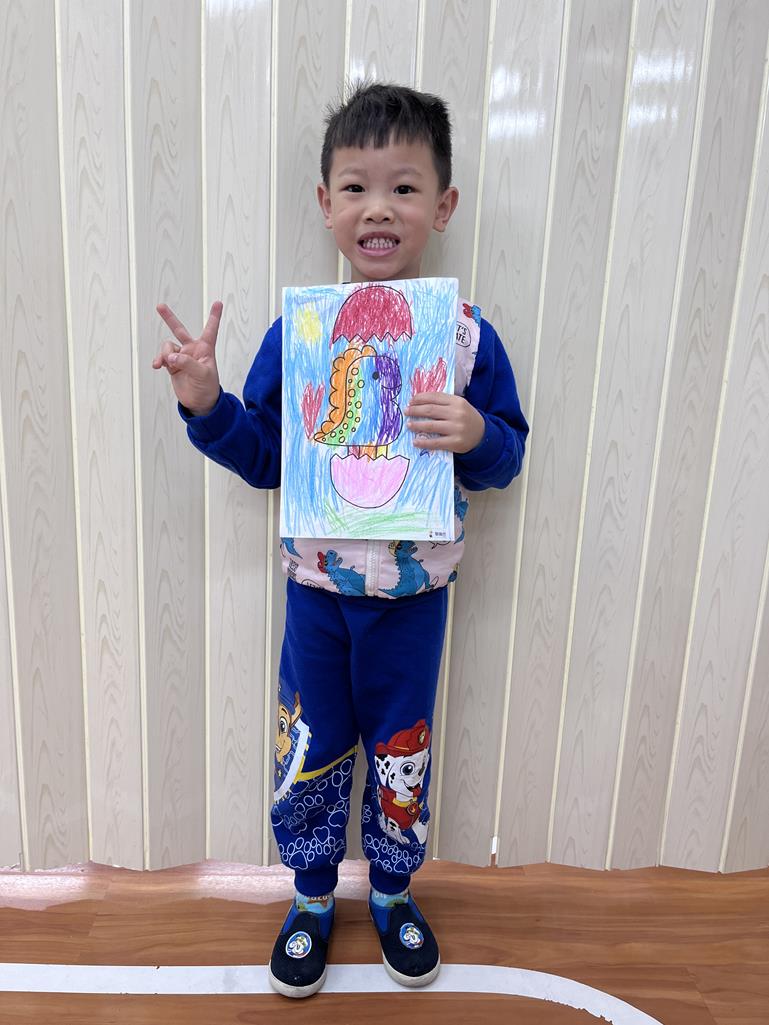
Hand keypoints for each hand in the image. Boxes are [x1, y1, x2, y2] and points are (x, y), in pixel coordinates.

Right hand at [153, 301, 222, 415]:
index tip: (218, 303)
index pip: (210, 329)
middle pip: (179, 330)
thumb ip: (187, 363)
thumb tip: (171, 356)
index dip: (214, 316)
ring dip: (165, 354)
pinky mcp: (172, 366)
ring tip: (168, 363)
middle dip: (169, 318)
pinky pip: (162, 358)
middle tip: (160, 306)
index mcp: (205, 349)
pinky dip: (159, 360)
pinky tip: (157, 365)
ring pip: (168, 347)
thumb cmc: (208, 388)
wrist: (200, 403)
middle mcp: (192, 350)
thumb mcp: (202, 374)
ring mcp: (181, 357)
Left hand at [405, 392, 484, 453]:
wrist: (483, 435)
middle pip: (430, 410)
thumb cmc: (466, 418)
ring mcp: (456, 429)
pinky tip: (415, 441)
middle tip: (406, 411)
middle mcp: (457, 414)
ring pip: (431, 426)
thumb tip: (419, 401)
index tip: (411, 401)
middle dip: (415, 410)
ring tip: (409, 424)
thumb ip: (443, 402)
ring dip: (417, 425)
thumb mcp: (459, 406)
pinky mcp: (455, 442)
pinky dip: (424, 442)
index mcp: (457, 402)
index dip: (420, 398)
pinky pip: (435, 442)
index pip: (435, 397)